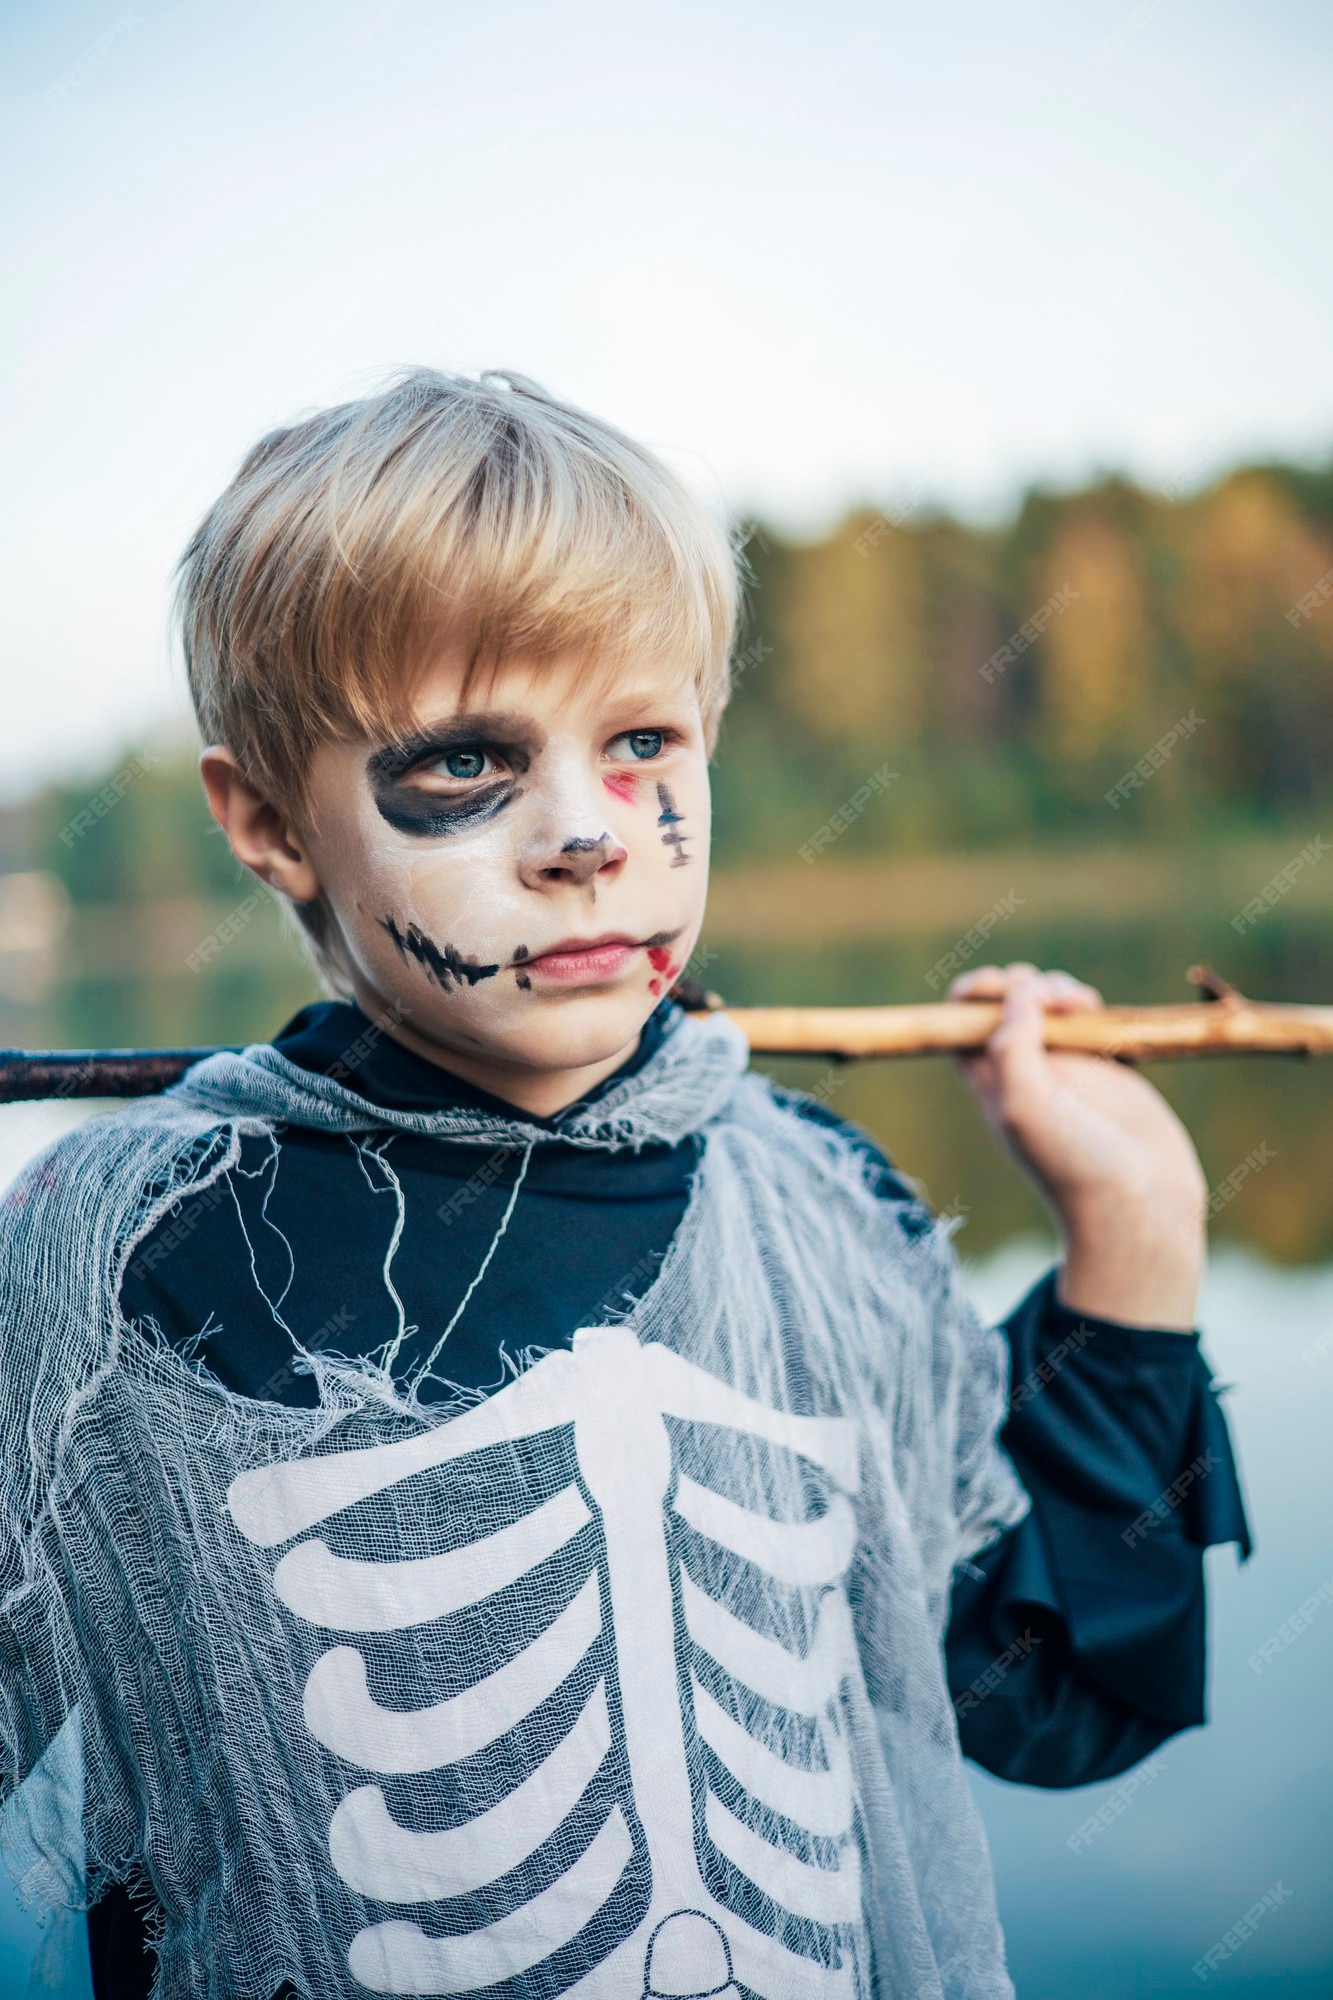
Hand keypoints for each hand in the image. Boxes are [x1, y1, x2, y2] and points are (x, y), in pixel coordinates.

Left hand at [947, 962, 1206, 1329]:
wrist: (1138, 1204)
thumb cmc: (1073, 1165)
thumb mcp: (1024, 1107)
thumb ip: (1011, 1048)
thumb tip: (1016, 995)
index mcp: (991, 1082)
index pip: (961, 1024)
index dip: (974, 994)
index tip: (999, 985)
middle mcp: (1024, 1073)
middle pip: (1006, 1006)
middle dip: (1023, 985)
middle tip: (1048, 997)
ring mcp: (1067, 1071)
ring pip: (1050, 1008)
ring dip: (1059, 990)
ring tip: (1078, 1003)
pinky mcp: (1107, 1071)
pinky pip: (1091, 1023)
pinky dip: (1091, 1008)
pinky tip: (1100, 1019)